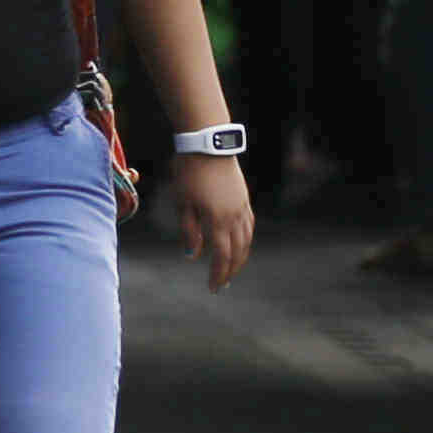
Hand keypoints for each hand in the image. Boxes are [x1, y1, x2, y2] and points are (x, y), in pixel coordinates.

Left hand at [174, 154, 254, 288]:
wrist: (208, 145)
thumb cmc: (189, 172)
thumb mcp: (182, 201)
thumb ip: (189, 230)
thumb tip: (192, 255)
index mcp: (217, 220)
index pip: (221, 256)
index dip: (218, 274)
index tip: (212, 288)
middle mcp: (234, 217)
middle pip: (237, 252)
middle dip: (230, 271)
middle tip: (221, 284)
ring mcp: (242, 207)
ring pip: (246, 240)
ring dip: (240, 258)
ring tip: (231, 269)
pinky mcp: (244, 199)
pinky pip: (249, 226)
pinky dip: (245, 240)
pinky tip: (239, 244)